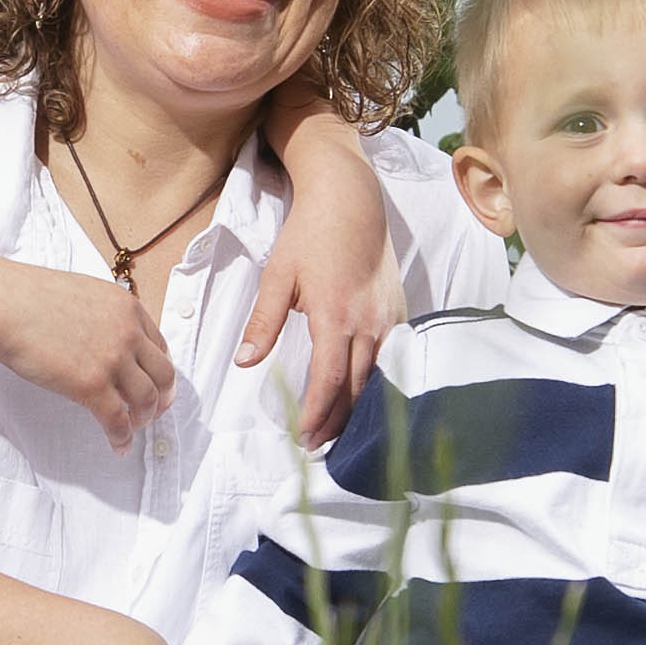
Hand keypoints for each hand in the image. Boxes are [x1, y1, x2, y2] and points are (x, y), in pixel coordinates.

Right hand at [0, 261, 176, 447]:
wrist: (3, 304)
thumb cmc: (28, 297)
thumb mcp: (83, 294)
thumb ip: (103, 316)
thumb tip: (103, 340)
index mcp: (127, 307)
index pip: (159, 345)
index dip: (158, 370)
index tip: (153, 384)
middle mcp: (128, 332)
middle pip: (164, 374)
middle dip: (162, 398)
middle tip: (152, 412)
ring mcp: (112, 359)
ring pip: (147, 400)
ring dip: (143, 419)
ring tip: (131, 429)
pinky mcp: (91, 385)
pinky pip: (118, 420)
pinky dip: (122, 437)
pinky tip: (118, 446)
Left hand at [240, 155, 405, 449]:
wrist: (351, 199)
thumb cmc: (310, 234)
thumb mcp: (278, 275)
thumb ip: (264, 322)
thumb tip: (244, 362)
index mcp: (335, 315)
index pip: (329, 380)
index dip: (316, 413)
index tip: (302, 436)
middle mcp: (369, 322)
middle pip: (357, 389)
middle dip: (336, 422)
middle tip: (315, 446)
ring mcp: (390, 317)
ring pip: (379, 378)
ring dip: (358, 408)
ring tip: (337, 431)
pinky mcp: (400, 310)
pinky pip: (393, 358)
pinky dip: (378, 383)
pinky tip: (365, 397)